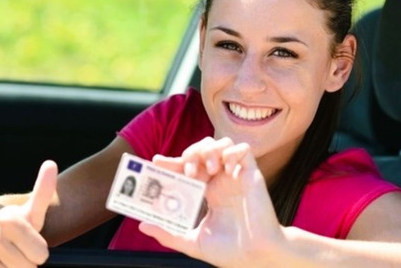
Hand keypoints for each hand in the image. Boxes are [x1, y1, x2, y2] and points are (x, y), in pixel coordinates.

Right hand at [0, 160, 57, 267]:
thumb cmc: (14, 226)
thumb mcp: (31, 211)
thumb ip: (43, 190)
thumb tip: (51, 163)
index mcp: (10, 220)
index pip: (41, 255)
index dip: (39, 253)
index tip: (29, 242)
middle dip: (26, 265)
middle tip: (16, 252)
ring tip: (4, 259)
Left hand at [139, 138, 283, 267]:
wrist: (257, 257)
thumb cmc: (230, 251)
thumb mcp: (193, 241)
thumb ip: (168, 234)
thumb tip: (143, 225)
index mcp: (207, 192)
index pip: (186, 168)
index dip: (171, 161)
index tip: (156, 162)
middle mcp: (220, 180)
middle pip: (201, 150)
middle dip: (190, 154)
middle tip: (188, 171)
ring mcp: (236, 175)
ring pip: (221, 143)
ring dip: (210, 150)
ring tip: (209, 169)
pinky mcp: (252, 174)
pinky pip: (243, 149)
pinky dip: (232, 151)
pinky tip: (226, 166)